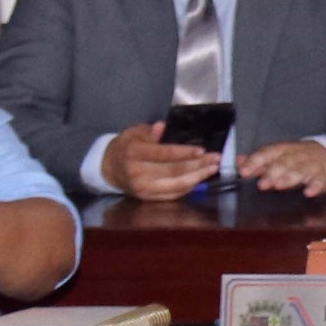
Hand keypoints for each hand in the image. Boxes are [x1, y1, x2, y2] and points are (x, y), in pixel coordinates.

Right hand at [102, 122, 219, 201]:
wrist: (109, 168)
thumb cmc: (126, 146)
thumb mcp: (134, 132)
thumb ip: (149, 131)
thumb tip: (161, 126)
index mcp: (134, 153)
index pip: (163, 154)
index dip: (184, 153)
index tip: (202, 150)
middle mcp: (138, 173)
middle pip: (174, 170)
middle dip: (198, 165)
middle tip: (215, 159)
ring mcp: (144, 188)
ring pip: (176, 185)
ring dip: (198, 178)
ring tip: (212, 169)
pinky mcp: (148, 198)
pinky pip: (174, 194)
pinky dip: (189, 187)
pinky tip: (200, 178)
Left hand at [242, 139, 325, 194]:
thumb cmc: (297, 159)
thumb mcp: (277, 157)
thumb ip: (258, 162)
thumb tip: (238, 162)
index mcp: (282, 150)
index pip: (267, 153)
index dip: (255, 162)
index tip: (244, 171)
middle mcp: (296, 155)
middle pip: (284, 162)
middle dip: (272, 172)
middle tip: (262, 183)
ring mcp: (310, 165)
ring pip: (300, 170)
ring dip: (290, 177)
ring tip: (280, 185)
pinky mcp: (322, 176)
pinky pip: (319, 180)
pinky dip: (315, 186)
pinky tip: (308, 192)